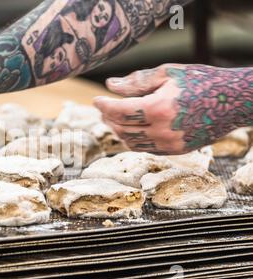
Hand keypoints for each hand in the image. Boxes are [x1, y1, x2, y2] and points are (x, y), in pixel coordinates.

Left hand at [93, 64, 252, 154]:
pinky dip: (133, 139)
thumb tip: (110, 85)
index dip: (104, 106)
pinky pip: (145, 148)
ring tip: (113, 119)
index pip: (119, 111)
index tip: (96, 100)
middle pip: (122, 129)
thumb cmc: (202, 81)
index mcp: (159, 108)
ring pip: (131, 142)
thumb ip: (137, 81)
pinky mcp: (176, 151)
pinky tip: (130, 129)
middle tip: (103, 109)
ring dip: (118, 131)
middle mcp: (163, 131)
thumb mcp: (169, 73)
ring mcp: (170, 144)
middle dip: (108, 119)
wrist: (234, 101)